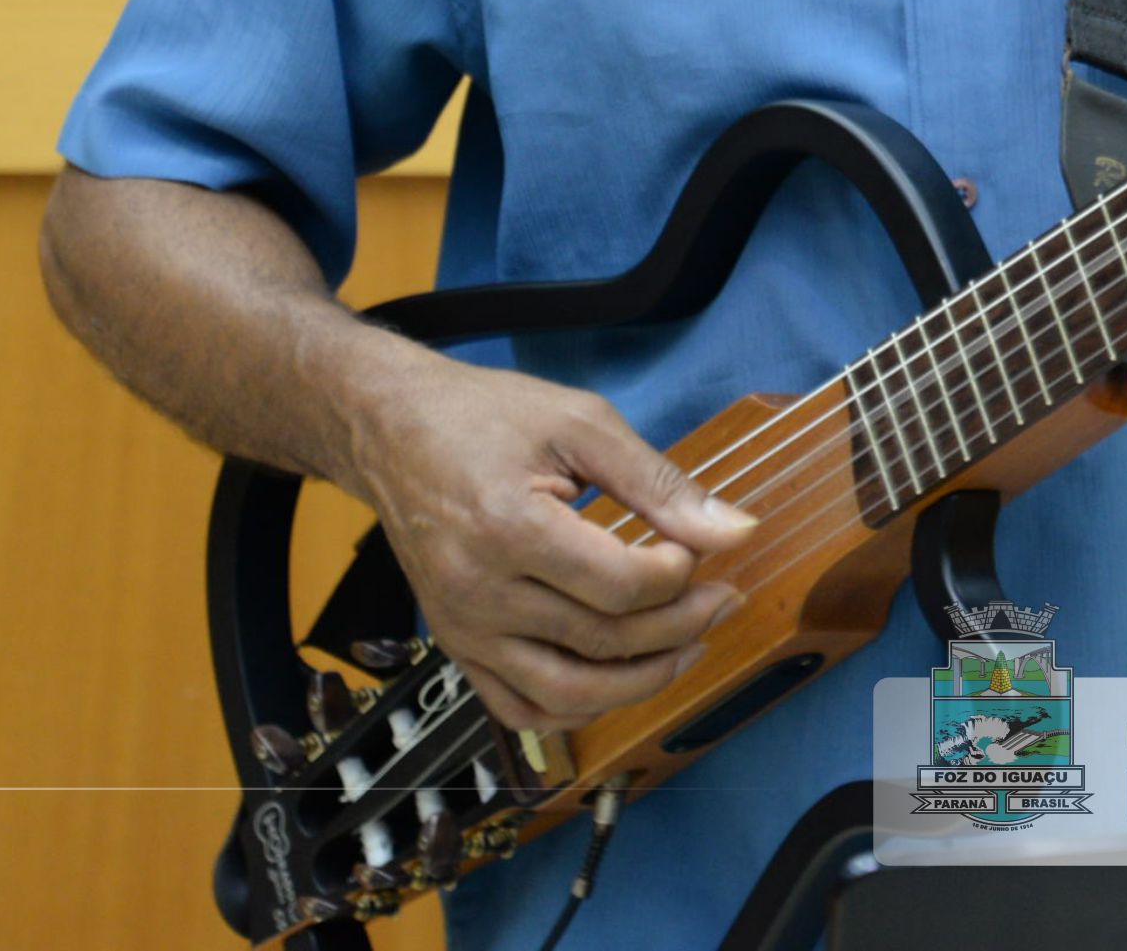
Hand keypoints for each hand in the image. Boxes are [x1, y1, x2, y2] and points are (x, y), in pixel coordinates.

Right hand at [340, 347, 759, 735]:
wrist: (391, 430)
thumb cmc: (485, 416)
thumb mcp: (580, 424)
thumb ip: (659, 482)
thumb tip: (734, 530)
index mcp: (509, 528)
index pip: (619, 586)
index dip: (679, 574)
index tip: (699, 547)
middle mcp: (479, 592)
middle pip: (602, 642)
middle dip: (680, 626)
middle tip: (721, 597)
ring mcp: (462, 629)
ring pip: (566, 693)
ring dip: (641, 682)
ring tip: (689, 647)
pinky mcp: (455, 646)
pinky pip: (520, 708)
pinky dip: (576, 709)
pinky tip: (620, 679)